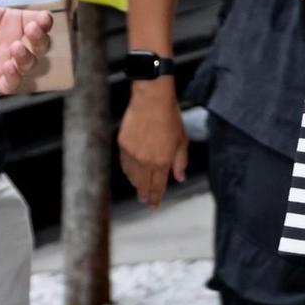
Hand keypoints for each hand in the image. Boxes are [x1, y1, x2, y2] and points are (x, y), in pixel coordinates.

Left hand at [0, 0, 50, 94]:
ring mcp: (1, 61)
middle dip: (40, 40)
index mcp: (10, 21)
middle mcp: (10, 41)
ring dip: (28, 57)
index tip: (41, 19)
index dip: (45, 22)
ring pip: (29, 64)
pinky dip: (15, 78)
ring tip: (14, 48)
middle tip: (31, 32)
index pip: (39, 23)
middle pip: (40, 45)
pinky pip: (11, 84)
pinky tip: (8, 67)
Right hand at [118, 80, 188, 207]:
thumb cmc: (170, 118)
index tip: (153, 205)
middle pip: (143, 184)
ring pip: (132, 175)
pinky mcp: (123, 144)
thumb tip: (179, 178)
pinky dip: (128, 170)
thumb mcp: (182, 141)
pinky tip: (130, 172)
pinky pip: (124, 163)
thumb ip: (180, 162)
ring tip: (138, 188)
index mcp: (162, 162)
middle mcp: (145, 161)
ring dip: (136, 183)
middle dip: (144, 194)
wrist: (151, 100)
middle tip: (145, 201)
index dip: (155, 197)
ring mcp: (132, 154)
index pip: (157, 186)